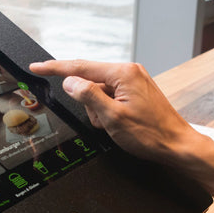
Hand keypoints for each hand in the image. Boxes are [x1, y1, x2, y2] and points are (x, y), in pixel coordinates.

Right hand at [28, 60, 206, 161]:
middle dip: (89, 105)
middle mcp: (129, 72)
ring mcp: (133, 81)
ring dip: (100, 112)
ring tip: (117, 126)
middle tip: (105, 123)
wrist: (177, 145)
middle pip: (90, 82)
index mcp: (122, 73)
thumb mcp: (112, 118)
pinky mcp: (135, 92)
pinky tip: (121, 125)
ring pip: (99, 93)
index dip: (54, 68)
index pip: (79, 67)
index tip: (36, 67)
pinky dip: (109, 113)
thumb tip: (70, 82)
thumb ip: (88, 96)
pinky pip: (110, 98)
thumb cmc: (151, 134)